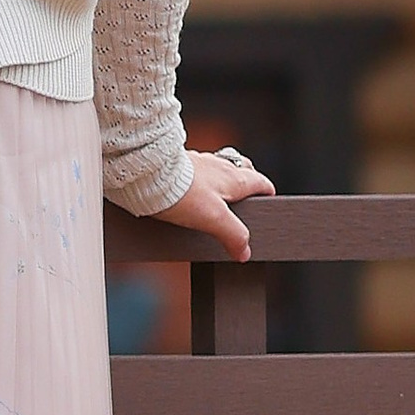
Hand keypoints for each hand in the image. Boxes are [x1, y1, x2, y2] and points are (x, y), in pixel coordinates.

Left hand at [151, 147, 275, 264]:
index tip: (268, 201)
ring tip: (213, 201)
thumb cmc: (182, 191)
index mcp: (234, 177)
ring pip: (217, 170)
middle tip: (243, 200)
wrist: (146, 174)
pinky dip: (197, 182)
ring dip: (219, 182)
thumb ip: (234, 235)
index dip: (266, 192)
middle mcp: (218, 166)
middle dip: (245, 183)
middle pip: (241, 171)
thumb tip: (244, 251)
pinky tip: (187, 194)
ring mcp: (198, 163)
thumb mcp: (215, 219)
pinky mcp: (178, 165)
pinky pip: (195, 172)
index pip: (260, 182)